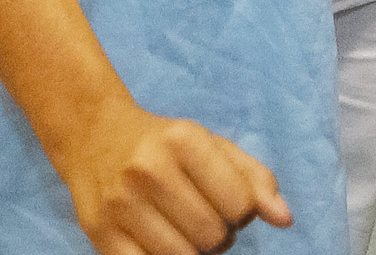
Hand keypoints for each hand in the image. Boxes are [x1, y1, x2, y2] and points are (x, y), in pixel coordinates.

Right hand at [50, 100, 291, 254]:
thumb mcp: (211, 145)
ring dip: (191, 252)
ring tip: (178, 230)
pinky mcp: (100, 232)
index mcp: (183, 140)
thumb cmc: (163, 144)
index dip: (240, 212)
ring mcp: (121, 202)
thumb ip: (254, 179)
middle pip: (213, 236)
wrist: (92, 133)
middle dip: (216, 235)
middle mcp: (149, 169)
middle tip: (197, 217)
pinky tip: (158, 241)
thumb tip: (284, 219)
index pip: (240, 204)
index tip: (223, 202)